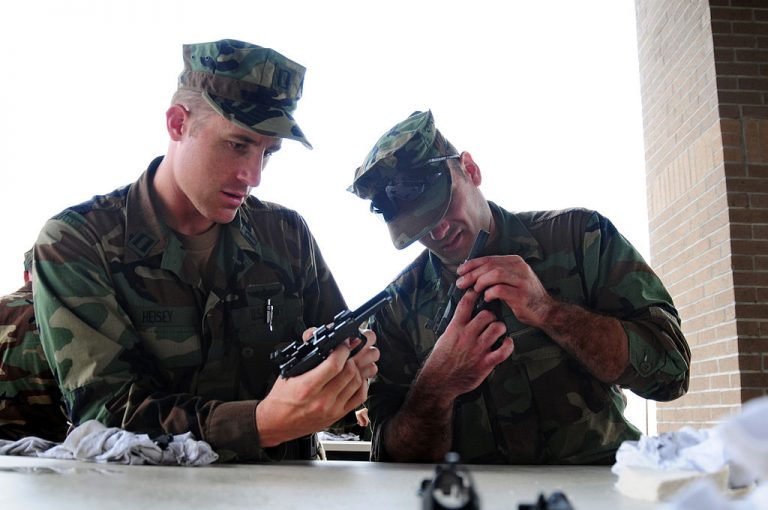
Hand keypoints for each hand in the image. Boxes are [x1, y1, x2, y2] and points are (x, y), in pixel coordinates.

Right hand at [256, 328, 377, 446]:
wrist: (276, 423)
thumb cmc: (280, 398)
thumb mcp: (288, 372)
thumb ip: (304, 354)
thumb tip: (314, 334)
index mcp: (307, 387)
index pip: (334, 365)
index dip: (343, 350)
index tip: (343, 343)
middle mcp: (322, 400)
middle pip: (349, 373)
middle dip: (354, 356)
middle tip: (353, 348)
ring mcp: (332, 409)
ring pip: (356, 384)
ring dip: (360, 368)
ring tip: (357, 359)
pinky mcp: (337, 416)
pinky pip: (358, 398)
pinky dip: (362, 384)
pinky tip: (359, 377)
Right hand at [418, 289, 513, 404]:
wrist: (439, 381)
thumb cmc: (440, 361)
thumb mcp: (444, 338)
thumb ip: (456, 327)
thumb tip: (464, 317)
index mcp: (455, 328)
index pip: (466, 304)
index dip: (474, 293)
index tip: (478, 290)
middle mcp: (467, 336)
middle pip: (487, 314)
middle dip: (491, 315)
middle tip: (491, 320)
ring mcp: (477, 349)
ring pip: (497, 328)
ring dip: (500, 328)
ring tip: (498, 331)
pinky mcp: (485, 363)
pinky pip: (503, 351)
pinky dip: (508, 345)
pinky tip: (507, 343)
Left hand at [456, 255, 554, 327]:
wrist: (545, 311)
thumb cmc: (524, 296)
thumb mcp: (512, 280)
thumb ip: (496, 274)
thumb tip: (471, 273)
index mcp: (515, 261)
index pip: (489, 258)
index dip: (472, 264)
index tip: (460, 271)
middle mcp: (520, 268)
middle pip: (490, 266)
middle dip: (472, 274)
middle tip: (461, 282)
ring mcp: (522, 281)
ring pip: (495, 274)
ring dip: (480, 282)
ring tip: (474, 290)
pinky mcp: (522, 295)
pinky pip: (500, 290)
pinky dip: (489, 293)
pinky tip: (487, 298)